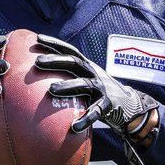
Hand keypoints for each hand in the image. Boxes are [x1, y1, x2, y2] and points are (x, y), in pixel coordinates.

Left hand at [34, 34, 158, 133]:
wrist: (126, 104)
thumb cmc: (97, 90)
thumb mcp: (84, 78)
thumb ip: (68, 75)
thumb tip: (39, 75)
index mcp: (86, 66)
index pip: (69, 50)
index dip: (55, 43)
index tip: (38, 38)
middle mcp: (93, 73)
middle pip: (74, 63)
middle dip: (56, 61)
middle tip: (38, 62)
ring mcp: (101, 88)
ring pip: (83, 85)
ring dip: (67, 86)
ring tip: (51, 89)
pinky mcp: (108, 104)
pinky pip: (96, 112)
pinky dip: (86, 119)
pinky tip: (75, 127)